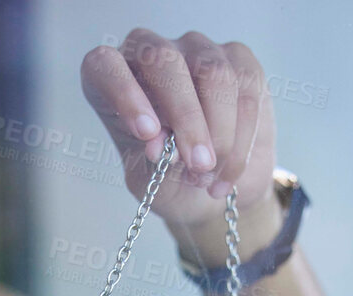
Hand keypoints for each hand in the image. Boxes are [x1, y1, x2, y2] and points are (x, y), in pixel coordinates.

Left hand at [81, 28, 278, 243]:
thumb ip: (151, 163)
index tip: (146, 134)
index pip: (105, 66)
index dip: (124, 93)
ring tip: (210, 175)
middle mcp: (151, 53)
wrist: (212, 189)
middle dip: (186, 116)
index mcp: (112, 79)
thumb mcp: (150, 181)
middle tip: (198, 164)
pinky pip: (246, 89)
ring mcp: (196, 49)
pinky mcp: (238, 58)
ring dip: (220, 132)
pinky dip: (241, 138)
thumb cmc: (168, 180)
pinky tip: (229, 171)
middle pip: (165, 61)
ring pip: (214, 73)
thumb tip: (160, 147)